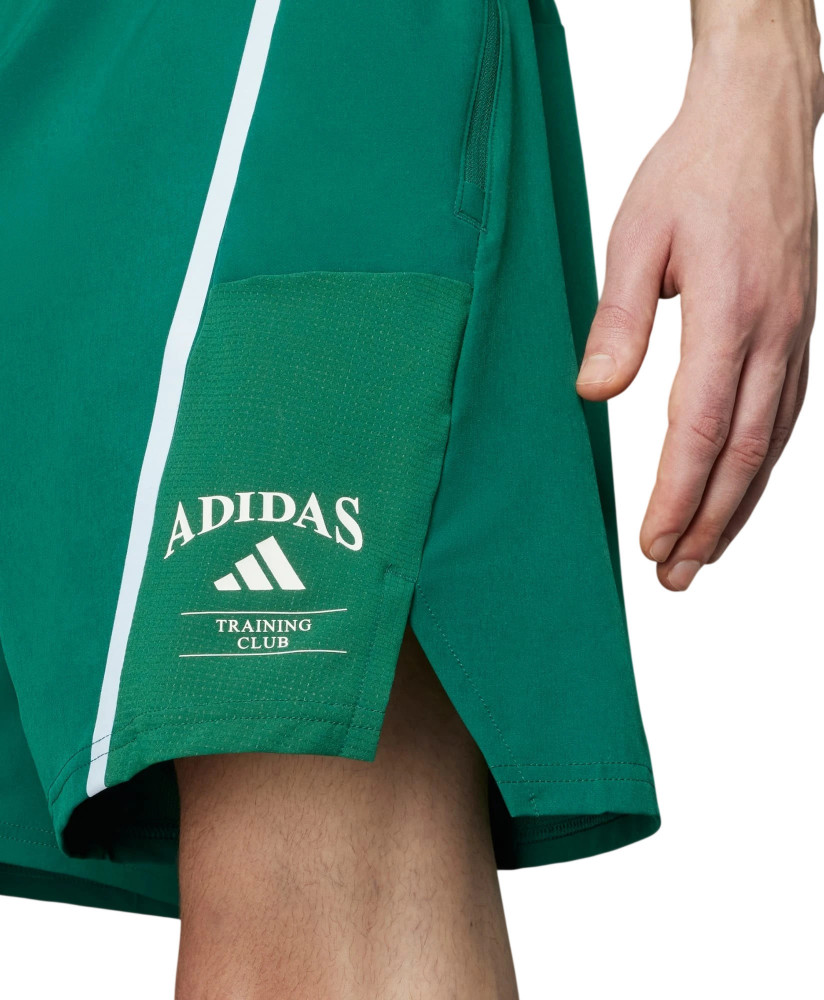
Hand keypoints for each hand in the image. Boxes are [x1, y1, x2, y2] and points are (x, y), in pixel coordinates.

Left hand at [577, 10, 823, 590]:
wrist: (756, 122)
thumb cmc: (690, 174)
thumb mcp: (634, 237)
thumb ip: (617, 319)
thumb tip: (594, 393)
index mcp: (728, 308)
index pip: (702, 425)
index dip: (677, 492)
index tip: (653, 542)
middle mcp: (772, 330)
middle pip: (743, 450)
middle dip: (706, 520)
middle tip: (674, 575)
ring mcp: (793, 332)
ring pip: (771, 441)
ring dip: (735, 505)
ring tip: (702, 557)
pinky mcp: (795, 330)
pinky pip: (784, 413)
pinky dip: (759, 465)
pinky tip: (737, 493)